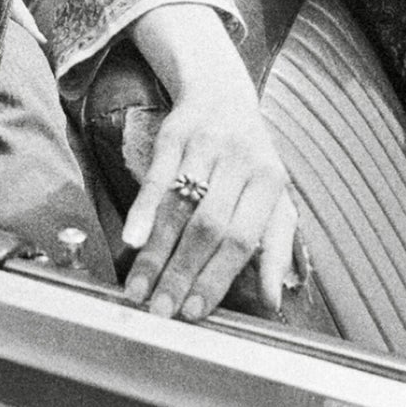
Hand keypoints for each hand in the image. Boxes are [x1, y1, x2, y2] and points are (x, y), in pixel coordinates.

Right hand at [122, 4, 295, 319]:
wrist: (223, 94)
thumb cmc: (251, 161)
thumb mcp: (275, 198)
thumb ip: (276, 248)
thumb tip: (273, 301)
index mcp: (270, 182)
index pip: (242, 239)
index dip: (216, 277)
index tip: (194, 312)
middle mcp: (240, 161)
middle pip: (207, 227)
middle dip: (181, 273)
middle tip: (161, 311)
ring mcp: (205, 146)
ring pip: (177, 207)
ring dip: (156, 253)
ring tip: (138, 291)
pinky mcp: (174, 135)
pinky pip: (155, 178)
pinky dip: (142, 211)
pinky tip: (129, 241)